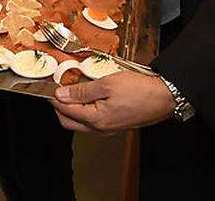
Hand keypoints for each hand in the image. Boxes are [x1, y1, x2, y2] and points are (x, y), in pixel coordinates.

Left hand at [51, 71, 175, 134]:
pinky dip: (85, 111)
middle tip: (59, 90)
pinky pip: (93, 122)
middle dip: (60, 107)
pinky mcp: (115, 126)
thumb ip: (82, 91)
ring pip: (81, 123)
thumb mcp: (107, 84)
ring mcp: (108, 129)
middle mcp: (100, 129)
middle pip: (69, 122)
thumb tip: (61, 94)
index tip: (50, 87)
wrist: (164, 98)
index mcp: (95, 119)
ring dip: (73, 110)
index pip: (65, 111)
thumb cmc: (139, 90)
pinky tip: (89, 98)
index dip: (55, 98)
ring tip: (73, 91)